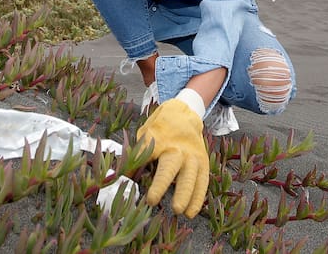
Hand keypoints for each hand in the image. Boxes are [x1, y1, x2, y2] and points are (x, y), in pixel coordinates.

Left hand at [136, 99, 208, 217]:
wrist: (185, 113)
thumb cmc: (160, 128)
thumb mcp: (145, 134)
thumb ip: (138, 153)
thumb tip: (124, 175)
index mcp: (160, 139)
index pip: (146, 154)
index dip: (136, 166)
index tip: (127, 179)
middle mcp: (178, 148)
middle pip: (170, 167)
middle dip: (162, 183)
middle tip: (153, 201)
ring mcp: (193, 155)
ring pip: (191, 177)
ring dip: (185, 195)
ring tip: (180, 212)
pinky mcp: (203, 162)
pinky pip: (202, 182)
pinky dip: (198, 198)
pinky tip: (191, 212)